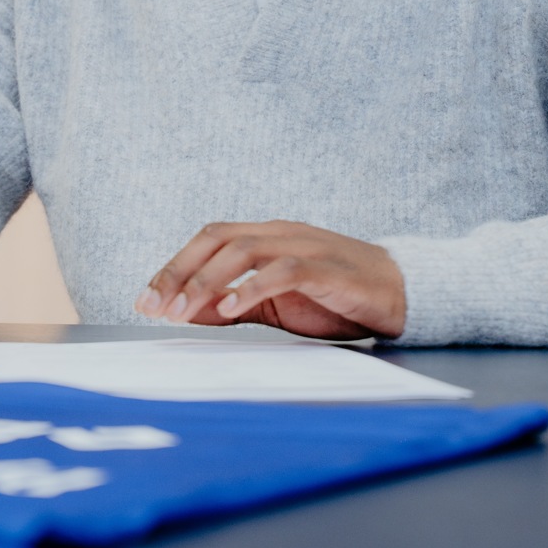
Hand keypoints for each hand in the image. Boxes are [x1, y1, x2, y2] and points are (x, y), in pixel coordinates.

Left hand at [133, 220, 406, 340]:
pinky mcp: (327, 267)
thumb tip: (189, 313)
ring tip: (183, 310)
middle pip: (218, 237)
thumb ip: (236, 305)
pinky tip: (233, 308)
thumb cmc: (337, 298)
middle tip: (154, 306)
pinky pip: (285, 270)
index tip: (145, 300)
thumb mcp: (277, 306)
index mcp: (267, 237)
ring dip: (207, 281)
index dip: (173, 267)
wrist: (402, 294)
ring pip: (244, 249)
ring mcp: (304, 246)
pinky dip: (254, 286)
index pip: (209, 239)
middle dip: (180, 271)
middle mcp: (280, 233)